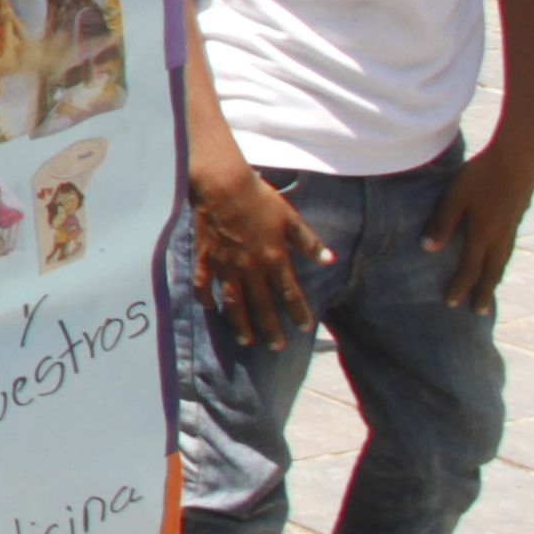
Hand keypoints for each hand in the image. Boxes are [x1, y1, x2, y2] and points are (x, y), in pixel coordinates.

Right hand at [192, 161, 325, 344]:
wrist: (222, 186)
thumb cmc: (259, 198)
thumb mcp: (290, 218)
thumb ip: (308, 242)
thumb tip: (329, 260)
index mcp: (273, 258)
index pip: (289, 293)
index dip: (298, 312)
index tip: (305, 327)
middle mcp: (250, 268)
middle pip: (261, 305)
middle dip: (271, 328)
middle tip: (276, 347)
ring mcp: (225, 265)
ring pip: (233, 301)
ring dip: (240, 322)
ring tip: (246, 340)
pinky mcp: (206, 257)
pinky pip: (203, 283)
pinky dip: (206, 297)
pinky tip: (210, 308)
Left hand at [429, 139, 533, 307]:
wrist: (520, 157)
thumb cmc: (482, 174)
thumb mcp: (455, 196)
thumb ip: (442, 222)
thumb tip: (429, 249)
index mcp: (483, 233)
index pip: (470, 268)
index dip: (460, 287)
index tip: (451, 304)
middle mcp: (501, 235)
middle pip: (492, 271)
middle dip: (484, 292)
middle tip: (479, 313)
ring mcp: (513, 226)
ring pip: (504, 259)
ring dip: (495, 277)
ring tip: (491, 289)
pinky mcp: (518, 216)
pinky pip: (510, 247)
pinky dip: (503, 260)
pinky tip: (501, 256)